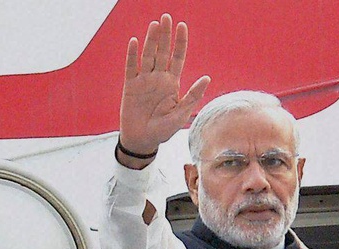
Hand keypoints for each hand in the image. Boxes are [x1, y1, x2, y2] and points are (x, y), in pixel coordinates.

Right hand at [118, 13, 209, 167]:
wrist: (144, 140)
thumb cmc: (164, 129)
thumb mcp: (182, 114)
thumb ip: (193, 96)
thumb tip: (207, 78)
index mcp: (172, 83)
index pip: (177, 57)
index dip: (180, 42)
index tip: (182, 26)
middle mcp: (159, 78)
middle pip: (163, 52)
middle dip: (165, 35)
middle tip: (167, 17)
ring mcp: (144, 81)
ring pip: (148, 56)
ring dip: (151, 40)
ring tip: (155, 24)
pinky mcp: (130, 86)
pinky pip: (131, 68)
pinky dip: (133, 55)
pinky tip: (135, 41)